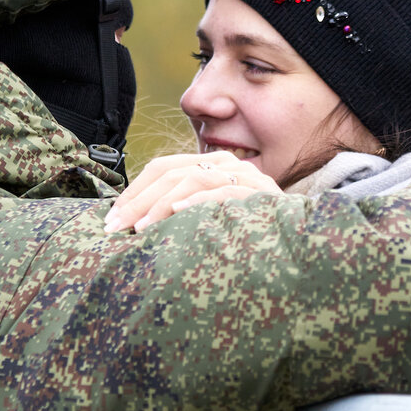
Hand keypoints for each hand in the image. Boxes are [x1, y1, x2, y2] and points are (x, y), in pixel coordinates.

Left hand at [103, 151, 280, 232]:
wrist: (299, 245)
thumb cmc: (251, 236)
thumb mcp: (212, 220)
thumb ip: (184, 212)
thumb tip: (137, 223)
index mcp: (215, 166)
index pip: (166, 167)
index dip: (135, 191)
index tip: (112, 218)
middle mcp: (230, 165)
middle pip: (173, 171)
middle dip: (138, 200)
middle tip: (115, 226)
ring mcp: (248, 178)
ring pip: (193, 178)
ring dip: (160, 204)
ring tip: (141, 227)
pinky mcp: (261, 195)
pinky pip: (223, 192)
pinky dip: (197, 202)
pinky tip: (178, 214)